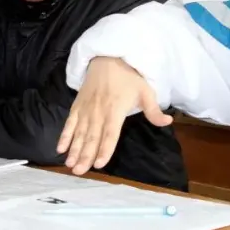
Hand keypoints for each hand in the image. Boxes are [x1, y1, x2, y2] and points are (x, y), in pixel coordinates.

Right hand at [57, 57, 171, 174]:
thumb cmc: (128, 77)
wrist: (107, 58)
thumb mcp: (145, 91)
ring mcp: (86, 109)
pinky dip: (64, 136)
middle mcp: (98, 112)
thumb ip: (154, 110)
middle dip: (85, 155)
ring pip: (79, 133)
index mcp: (115, 110)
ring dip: (74, 149)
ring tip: (70, 164)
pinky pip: (69, 123)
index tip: (99, 164)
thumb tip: (168, 122)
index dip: (104, 149)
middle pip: (91, 137)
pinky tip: (60, 149)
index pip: (110, 133)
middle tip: (79, 171)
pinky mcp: (77, 106)